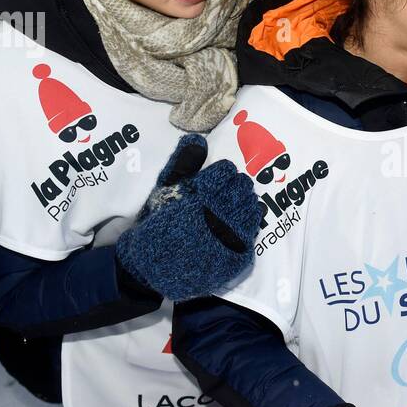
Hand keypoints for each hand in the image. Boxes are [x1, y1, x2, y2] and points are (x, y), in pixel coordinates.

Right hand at [115, 135, 262, 300]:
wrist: (153, 267)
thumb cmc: (158, 225)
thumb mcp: (164, 191)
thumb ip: (183, 164)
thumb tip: (199, 139)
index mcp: (199, 196)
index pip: (226, 171)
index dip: (223, 172)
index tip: (217, 178)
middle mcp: (217, 215)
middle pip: (242, 187)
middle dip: (235, 186)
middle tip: (225, 192)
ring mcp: (229, 237)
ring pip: (251, 208)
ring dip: (244, 204)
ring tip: (231, 208)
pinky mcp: (236, 257)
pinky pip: (253, 233)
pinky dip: (248, 226)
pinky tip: (238, 225)